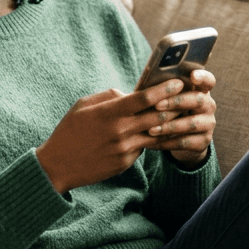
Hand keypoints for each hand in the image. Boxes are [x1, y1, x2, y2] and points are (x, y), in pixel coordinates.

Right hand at [36, 79, 188, 193]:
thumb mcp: (83, 106)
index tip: (178, 82)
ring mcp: (124, 149)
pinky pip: (144, 148)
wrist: (58, 166)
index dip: (164, 89)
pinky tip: (162, 132)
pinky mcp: (125, 163)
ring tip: (184, 115)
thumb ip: (108, 97)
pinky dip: (152, 139)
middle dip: (176, 106)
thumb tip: (129, 93)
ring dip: (171, 125)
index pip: (143, 99)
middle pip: (157, 116)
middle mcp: (119, 131)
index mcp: (108, 113)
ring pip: (156, 134)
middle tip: (190, 97)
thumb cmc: (69, 131)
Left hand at [147, 69, 215, 168]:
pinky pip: (185, 142)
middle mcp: (208, 105)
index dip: (202, 77)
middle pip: (198, 100)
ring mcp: (208, 124)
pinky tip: (151, 142)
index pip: (208, 80)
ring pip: (191, 123)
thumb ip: (161, 91)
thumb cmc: (167, 111)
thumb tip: (142, 86)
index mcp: (200, 90)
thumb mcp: (166, 99)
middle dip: (176, 102)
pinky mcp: (203, 141)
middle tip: (157, 105)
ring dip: (169, 126)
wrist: (178, 138)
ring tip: (150, 129)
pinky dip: (167, 142)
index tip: (192, 75)